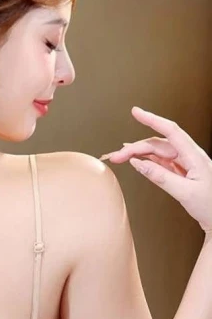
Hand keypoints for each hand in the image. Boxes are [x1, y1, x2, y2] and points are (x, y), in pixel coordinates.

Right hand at [99, 107, 211, 234]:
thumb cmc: (211, 206)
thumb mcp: (185, 192)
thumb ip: (160, 177)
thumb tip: (139, 164)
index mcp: (194, 156)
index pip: (170, 131)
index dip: (152, 120)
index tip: (136, 113)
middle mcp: (190, 156)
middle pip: (158, 144)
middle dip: (135, 147)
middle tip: (117, 155)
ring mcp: (185, 164)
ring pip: (158, 152)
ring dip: (139, 153)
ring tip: (121, 157)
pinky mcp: (182, 172)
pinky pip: (162, 162)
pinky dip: (147, 160)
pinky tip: (137, 161)